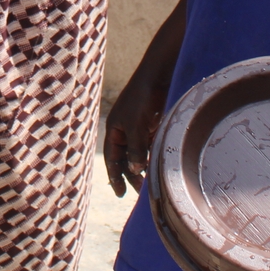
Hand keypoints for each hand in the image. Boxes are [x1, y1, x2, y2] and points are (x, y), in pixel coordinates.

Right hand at [103, 51, 173, 197]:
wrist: (157, 76)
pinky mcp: (150, 124)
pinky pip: (148, 145)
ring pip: (138, 153)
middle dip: (130, 175)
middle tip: (139, 192)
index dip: (114, 176)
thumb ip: (135, 148)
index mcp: (114, 129)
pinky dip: (151, 156)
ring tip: (149, 183)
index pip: (112, 158)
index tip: (120, 194)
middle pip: (124, 157)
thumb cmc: (142, 99)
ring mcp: (138, 127)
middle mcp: (124, 130)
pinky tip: (157, 166)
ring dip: (142, 167)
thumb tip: (134, 169)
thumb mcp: (136, 126)